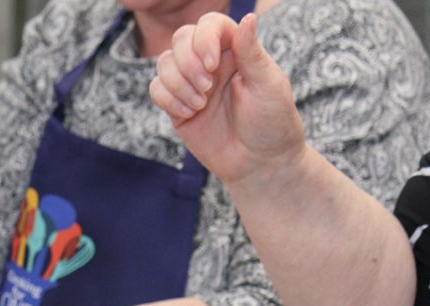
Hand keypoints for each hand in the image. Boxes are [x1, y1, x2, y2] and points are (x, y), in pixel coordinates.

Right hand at [149, 12, 304, 184]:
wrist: (258, 164)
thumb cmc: (272, 123)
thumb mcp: (268, 85)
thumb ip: (252, 52)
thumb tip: (247, 17)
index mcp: (236, 51)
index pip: (209, 25)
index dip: (204, 39)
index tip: (212, 65)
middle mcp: (211, 63)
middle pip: (181, 39)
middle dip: (188, 63)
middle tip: (207, 89)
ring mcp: (192, 85)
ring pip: (164, 63)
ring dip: (178, 84)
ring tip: (200, 105)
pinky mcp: (177, 107)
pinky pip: (157, 89)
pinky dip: (169, 100)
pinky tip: (189, 114)